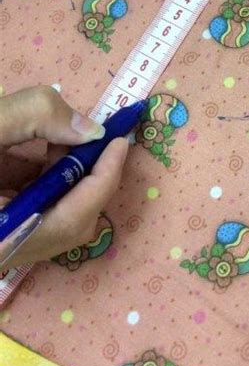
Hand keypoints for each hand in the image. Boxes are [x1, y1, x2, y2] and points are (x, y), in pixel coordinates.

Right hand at [0, 86, 127, 267]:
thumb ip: (36, 115)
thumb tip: (88, 129)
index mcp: (1, 238)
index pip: (71, 220)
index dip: (102, 178)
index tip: (120, 142)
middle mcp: (4, 250)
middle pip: (69, 227)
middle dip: (93, 180)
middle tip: (105, 140)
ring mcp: (2, 241)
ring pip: (53, 219)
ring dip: (71, 178)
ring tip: (71, 140)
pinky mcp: (0, 231)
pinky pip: (35, 211)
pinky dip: (47, 181)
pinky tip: (45, 150)